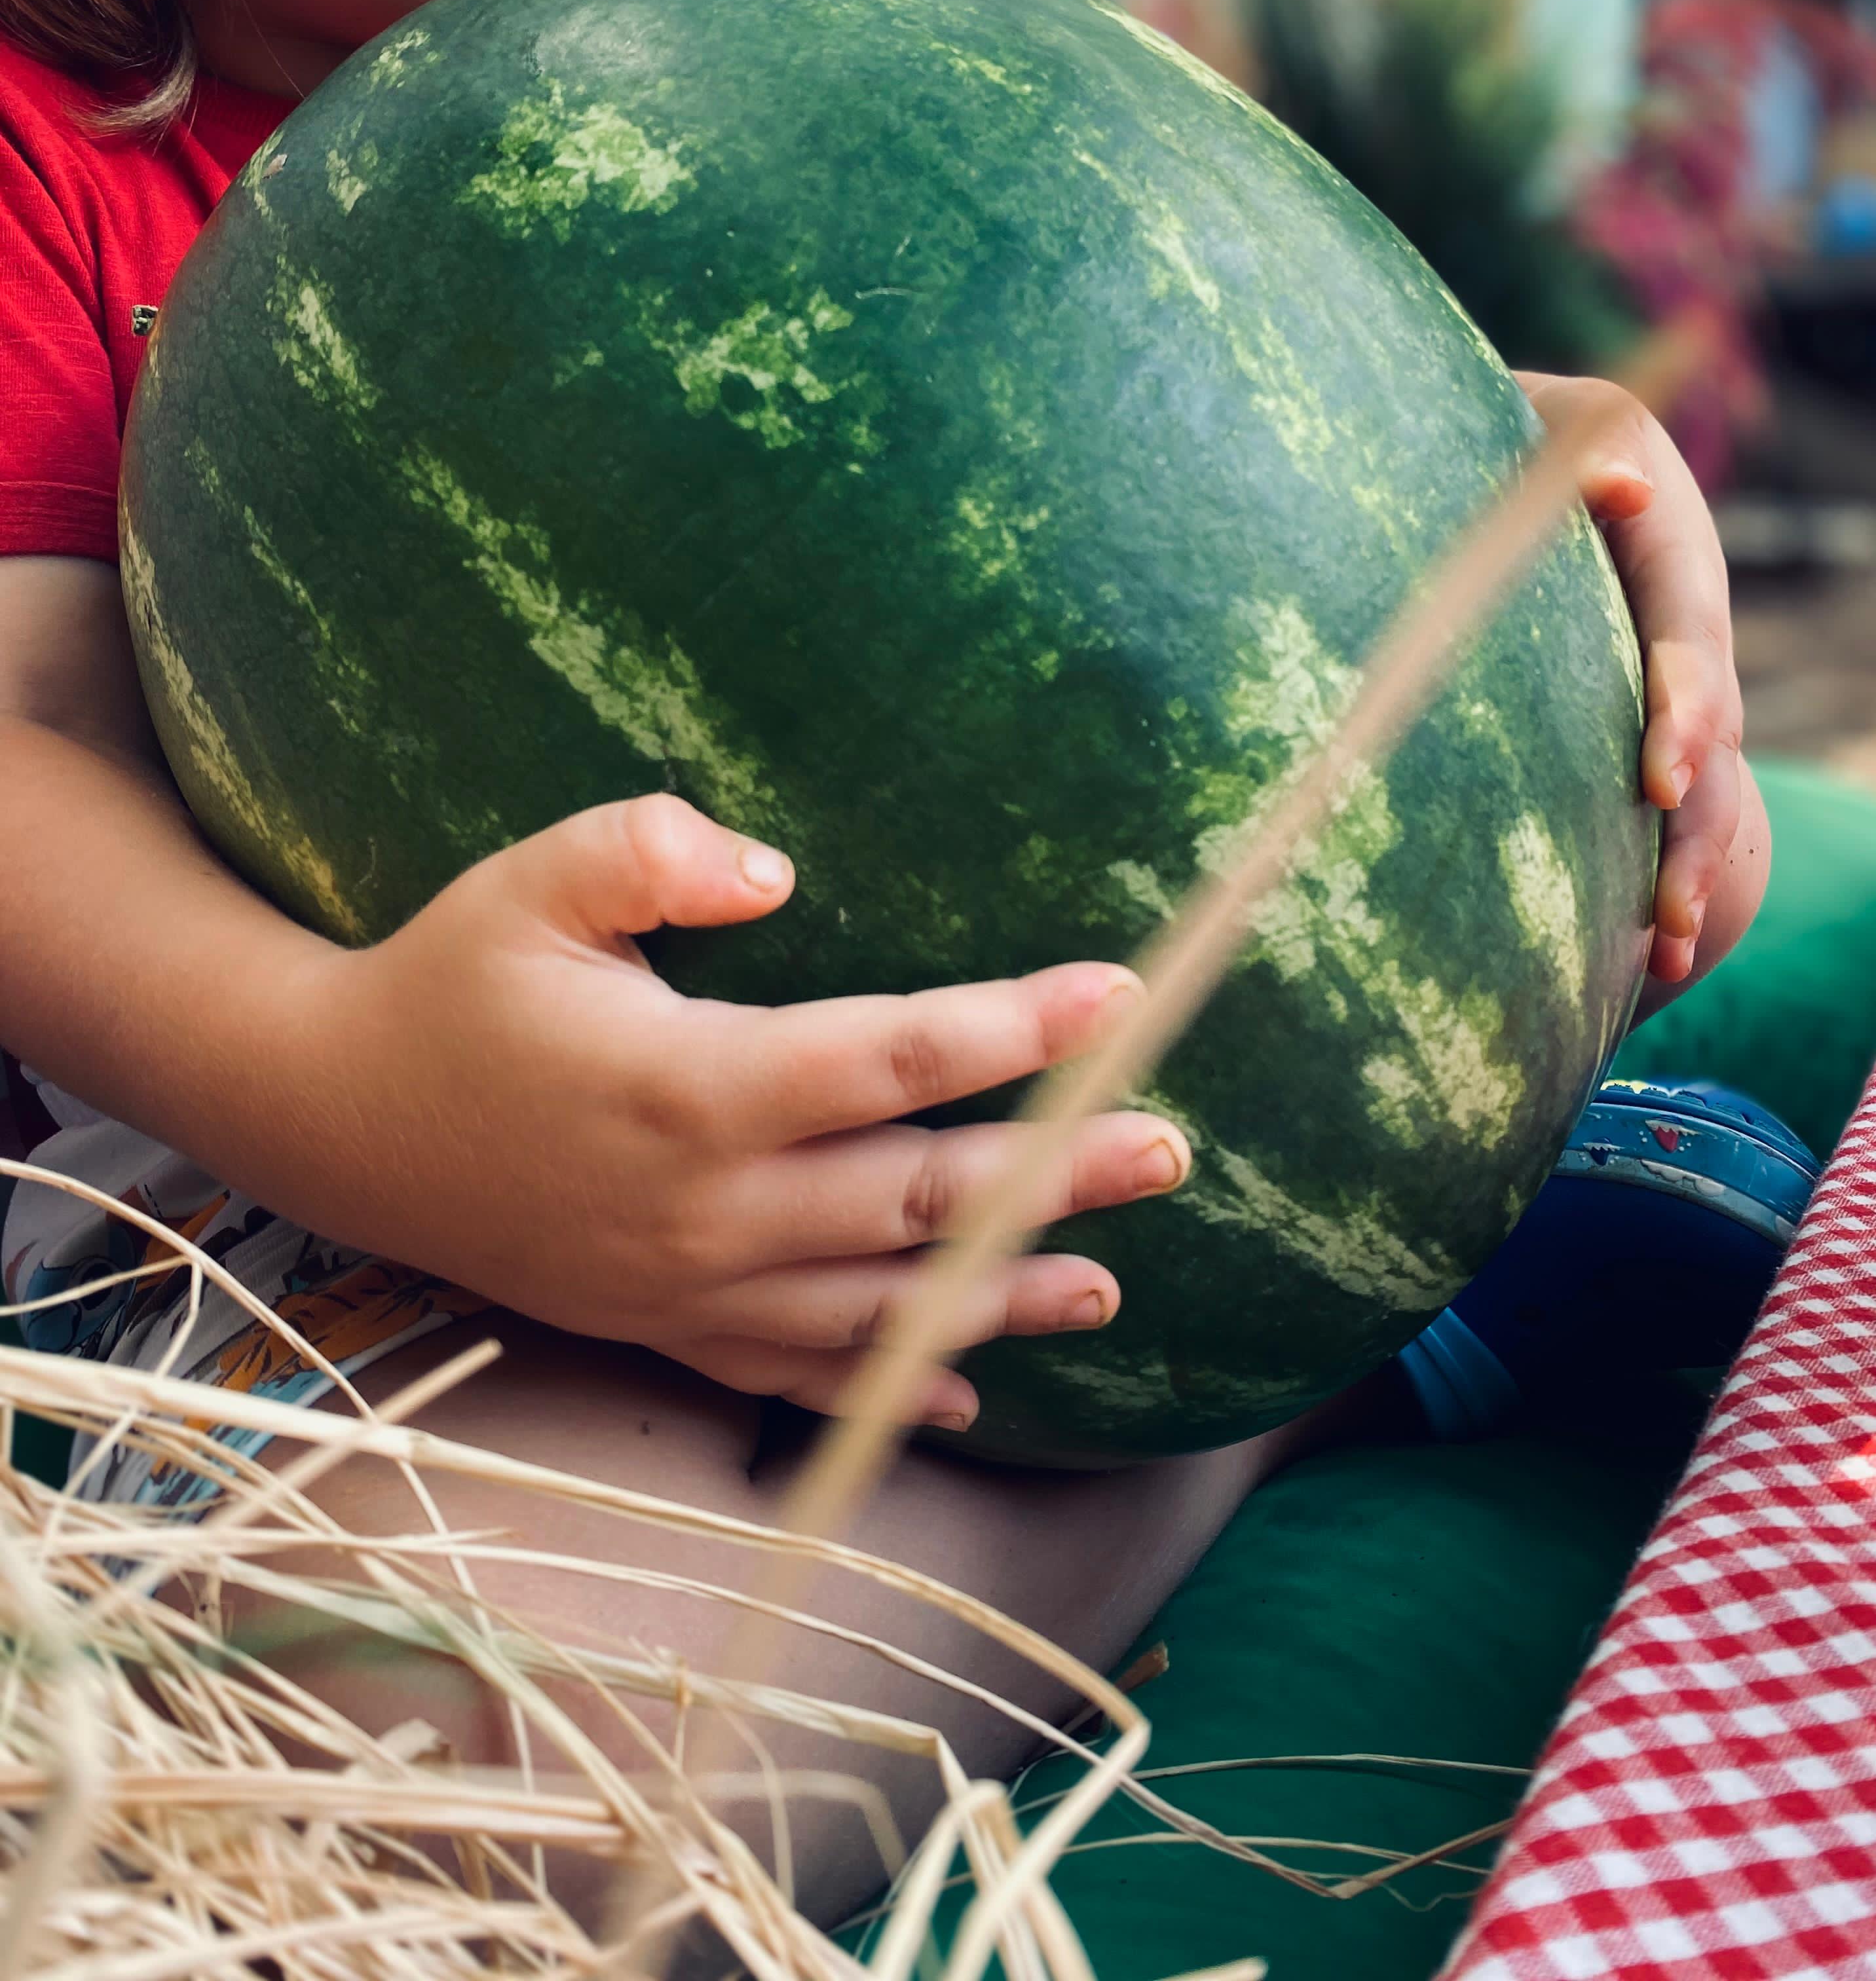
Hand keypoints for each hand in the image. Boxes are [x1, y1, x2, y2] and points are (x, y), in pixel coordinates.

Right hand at [277, 796, 1184, 1430]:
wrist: (337, 1117)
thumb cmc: (448, 983)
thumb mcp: (528, 882)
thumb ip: (647, 850)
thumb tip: (775, 868)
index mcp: (689, 1085)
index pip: (888, 1057)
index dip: (1010, 1029)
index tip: (1117, 995)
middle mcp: (706, 1204)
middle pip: (918, 1194)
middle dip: (1055, 1173)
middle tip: (1170, 1150)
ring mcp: (686, 1284)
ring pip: (879, 1305)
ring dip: (999, 1293)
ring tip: (1108, 1284)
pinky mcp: (660, 1326)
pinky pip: (796, 1373)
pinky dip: (888, 1385)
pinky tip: (964, 1393)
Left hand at [1517, 373, 1768, 1003]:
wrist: (1480, 448)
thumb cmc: (1481, 424)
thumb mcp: (1519, 415)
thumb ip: (1561, 453)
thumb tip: (1622, 488)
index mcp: (1657, 524)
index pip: (1684, 620)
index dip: (1685, 702)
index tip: (1661, 777)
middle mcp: (1678, 603)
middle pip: (1707, 714)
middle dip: (1691, 810)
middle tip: (1665, 903)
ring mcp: (1663, 663)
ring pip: (1699, 775)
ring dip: (1683, 864)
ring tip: (1659, 950)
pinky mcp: (1633, 715)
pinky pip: (1663, 801)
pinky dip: (1657, 874)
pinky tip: (1642, 960)